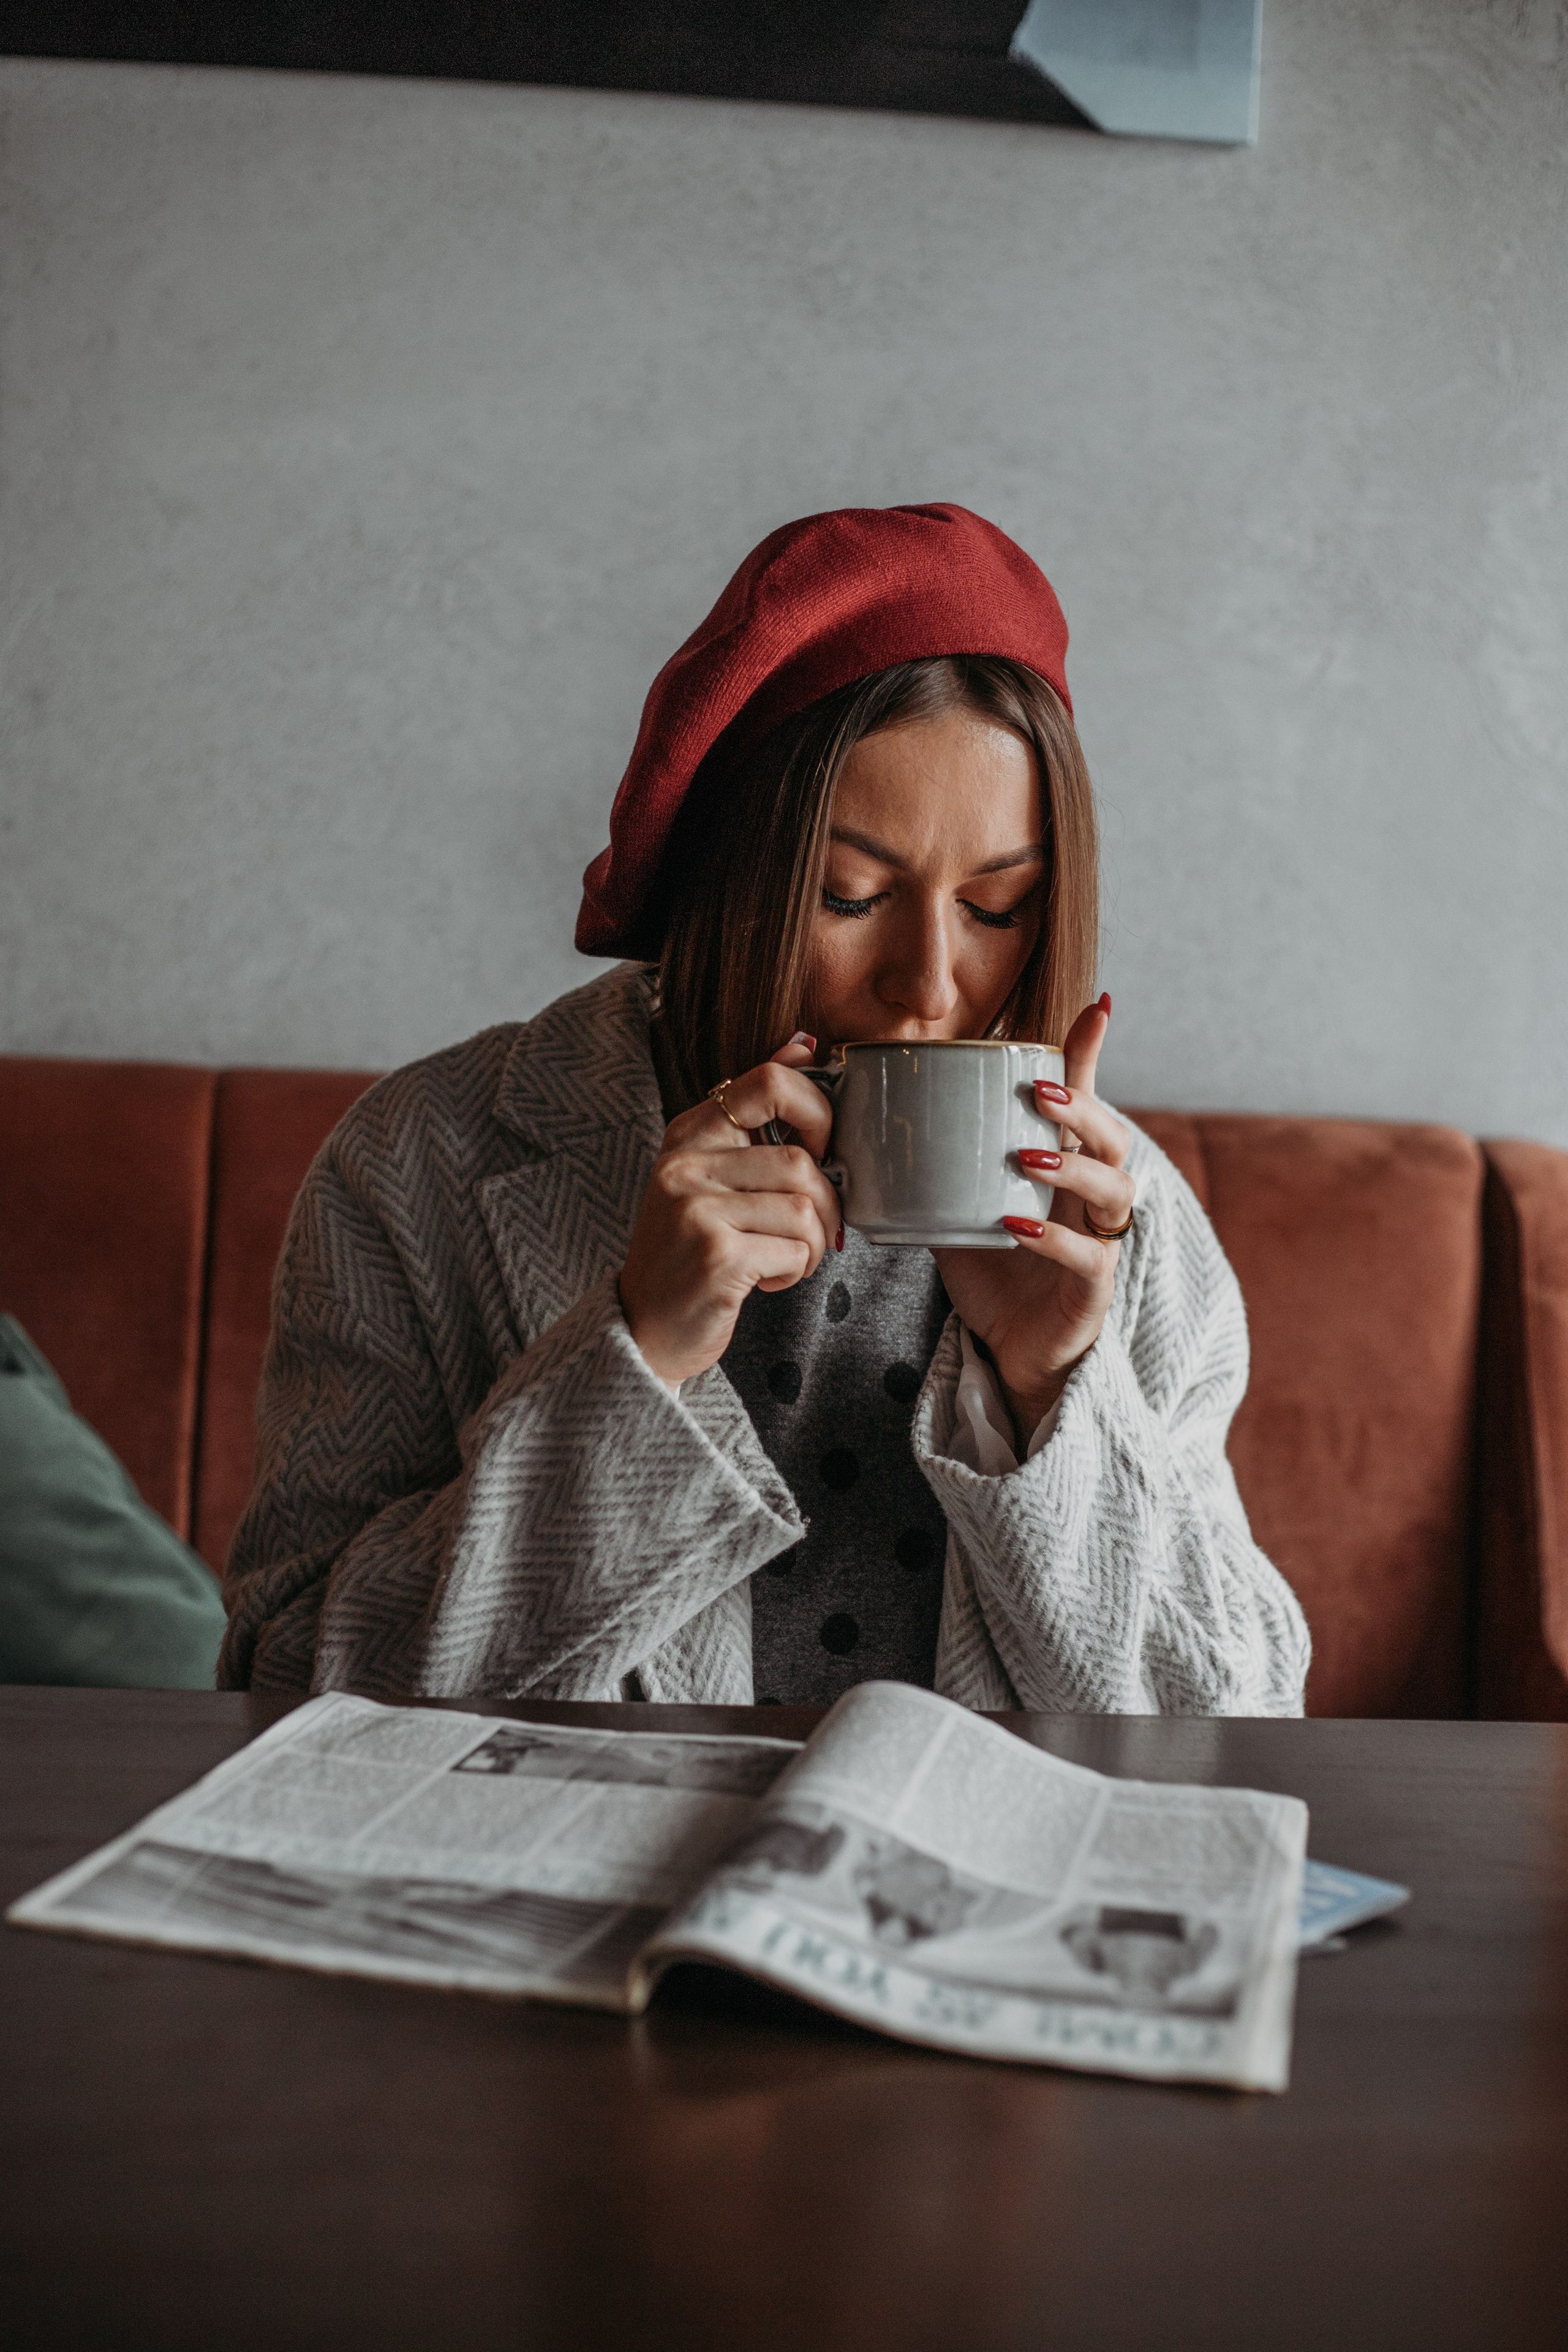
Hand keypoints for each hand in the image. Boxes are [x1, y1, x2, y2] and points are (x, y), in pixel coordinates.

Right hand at [620, 1035, 842, 1386]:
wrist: (643, 1330)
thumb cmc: (690, 1253)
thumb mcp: (712, 1174)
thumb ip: (753, 1112)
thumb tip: (802, 1043)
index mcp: (689, 1135)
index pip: (768, 1082)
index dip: (816, 1113)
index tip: (819, 1152)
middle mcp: (685, 1164)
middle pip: (801, 1161)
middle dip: (825, 1208)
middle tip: (809, 1234)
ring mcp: (696, 1208)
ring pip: (805, 1207)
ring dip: (813, 1245)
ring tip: (783, 1260)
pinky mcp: (716, 1255)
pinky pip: (796, 1249)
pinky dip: (795, 1271)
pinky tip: (765, 1281)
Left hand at [933, 994, 1132, 1449]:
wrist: (1011, 1350)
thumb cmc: (994, 1268)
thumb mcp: (964, 1198)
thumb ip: (944, 1157)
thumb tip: (886, 1108)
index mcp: (1069, 1165)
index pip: (1089, 1100)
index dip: (1093, 1056)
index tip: (1097, 1008)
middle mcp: (1094, 1197)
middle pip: (1115, 1136)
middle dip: (1083, 1107)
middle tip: (1037, 1091)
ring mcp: (1101, 1242)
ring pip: (1114, 1190)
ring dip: (1073, 1165)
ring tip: (1026, 1154)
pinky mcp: (1092, 1290)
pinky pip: (1086, 1258)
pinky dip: (1053, 1240)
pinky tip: (1017, 1227)